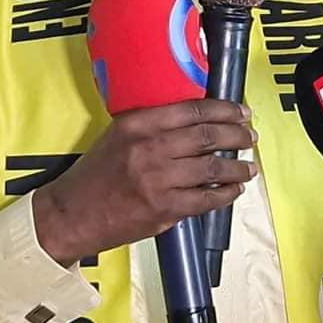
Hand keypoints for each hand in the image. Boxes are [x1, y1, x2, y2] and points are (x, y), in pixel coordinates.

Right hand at [33, 99, 255, 264]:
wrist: (71, 213)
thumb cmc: (96, 174)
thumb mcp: (118, 135)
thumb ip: (153, 126)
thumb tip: (196, 122)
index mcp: (138, 124)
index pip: (192, 109)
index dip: (224, 110)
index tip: (240, 112)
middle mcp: (150, 148)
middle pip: (208, 135)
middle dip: (237, 135)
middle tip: (250, 137)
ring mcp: (158, 179)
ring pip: (213, 168)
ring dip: (238, 167)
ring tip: (248, 166)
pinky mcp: (164, 208)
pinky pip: (207, 199)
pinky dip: (226, 194)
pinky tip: (234, 190)